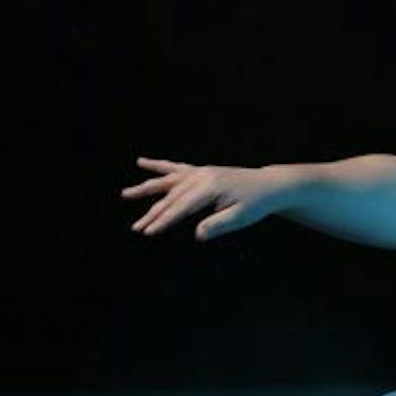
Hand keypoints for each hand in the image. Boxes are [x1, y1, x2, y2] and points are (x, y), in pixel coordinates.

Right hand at [123, 158, 284, 239]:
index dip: (164, 221)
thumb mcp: (242, 217)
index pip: (181, 207)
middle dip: (153, 213)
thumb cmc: (257, 203)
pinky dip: (159, 165)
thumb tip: (197, 234)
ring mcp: (201, 172)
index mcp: (211, 187)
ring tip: (125, 194)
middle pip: (171, 197)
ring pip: (168, 181)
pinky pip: (176, 168)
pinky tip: (142, 162)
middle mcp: (202, 176)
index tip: (148, 232)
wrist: (270, 186)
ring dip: (147, 189)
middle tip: (136, 228)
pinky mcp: (201, 171)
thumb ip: (219, 225)